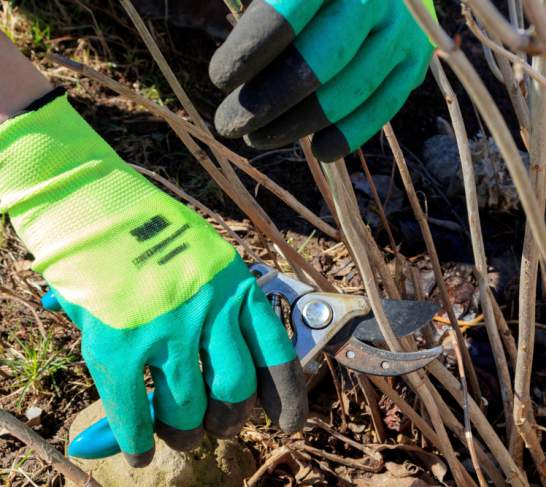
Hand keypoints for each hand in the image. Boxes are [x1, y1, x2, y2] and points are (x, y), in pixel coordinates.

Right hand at [0, 92, 307, 466]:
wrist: (93, 205)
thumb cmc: (154, 233)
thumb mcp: (207, 261)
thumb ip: (223, 310)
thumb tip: (238, 365)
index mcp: (239, 288)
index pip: (277, 355)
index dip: (286, 397)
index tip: (289, 424)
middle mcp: (212, 312)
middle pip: (235, 392)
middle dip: (229, 419)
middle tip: (216, 423)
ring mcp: (168, 331)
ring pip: (189, 409)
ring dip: (184, 430)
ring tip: (179, 431)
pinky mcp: (122, 346)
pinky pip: (136, 412)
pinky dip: (136, 440)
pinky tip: (138, 451)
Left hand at [209, 0, 435, 161]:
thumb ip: (256, 3)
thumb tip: (215, 43)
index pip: (286, 14)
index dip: (251, 49)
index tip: (220, 79)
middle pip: (320, 61)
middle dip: (270, 100)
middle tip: (231, 124)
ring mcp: (401, 31)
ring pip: (349, 90)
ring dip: (299, 124)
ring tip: (259, 138)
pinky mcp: (416, 61)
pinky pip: (384, 106)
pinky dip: (351, 133)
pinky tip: (320, 150)